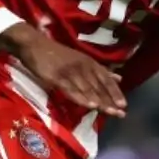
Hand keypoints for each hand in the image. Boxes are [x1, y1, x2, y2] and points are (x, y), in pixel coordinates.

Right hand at [0, 25, 125, 115]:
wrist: (34, 45)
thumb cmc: (58, 54)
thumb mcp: (82, 59)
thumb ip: (100, 70)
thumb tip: (119, 79)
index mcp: (90, 63)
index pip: (106, 79)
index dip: (115, 92)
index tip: (124, 105)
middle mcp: (83, 67)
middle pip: (99, 86)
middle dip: (110, 101)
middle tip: (121, 114)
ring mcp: (70, 72)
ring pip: (88, 90)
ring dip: (100, 102)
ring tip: (110, 113)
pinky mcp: (57, 78)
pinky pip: (71, 90)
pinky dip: (82, 98)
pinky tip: (90, 106)